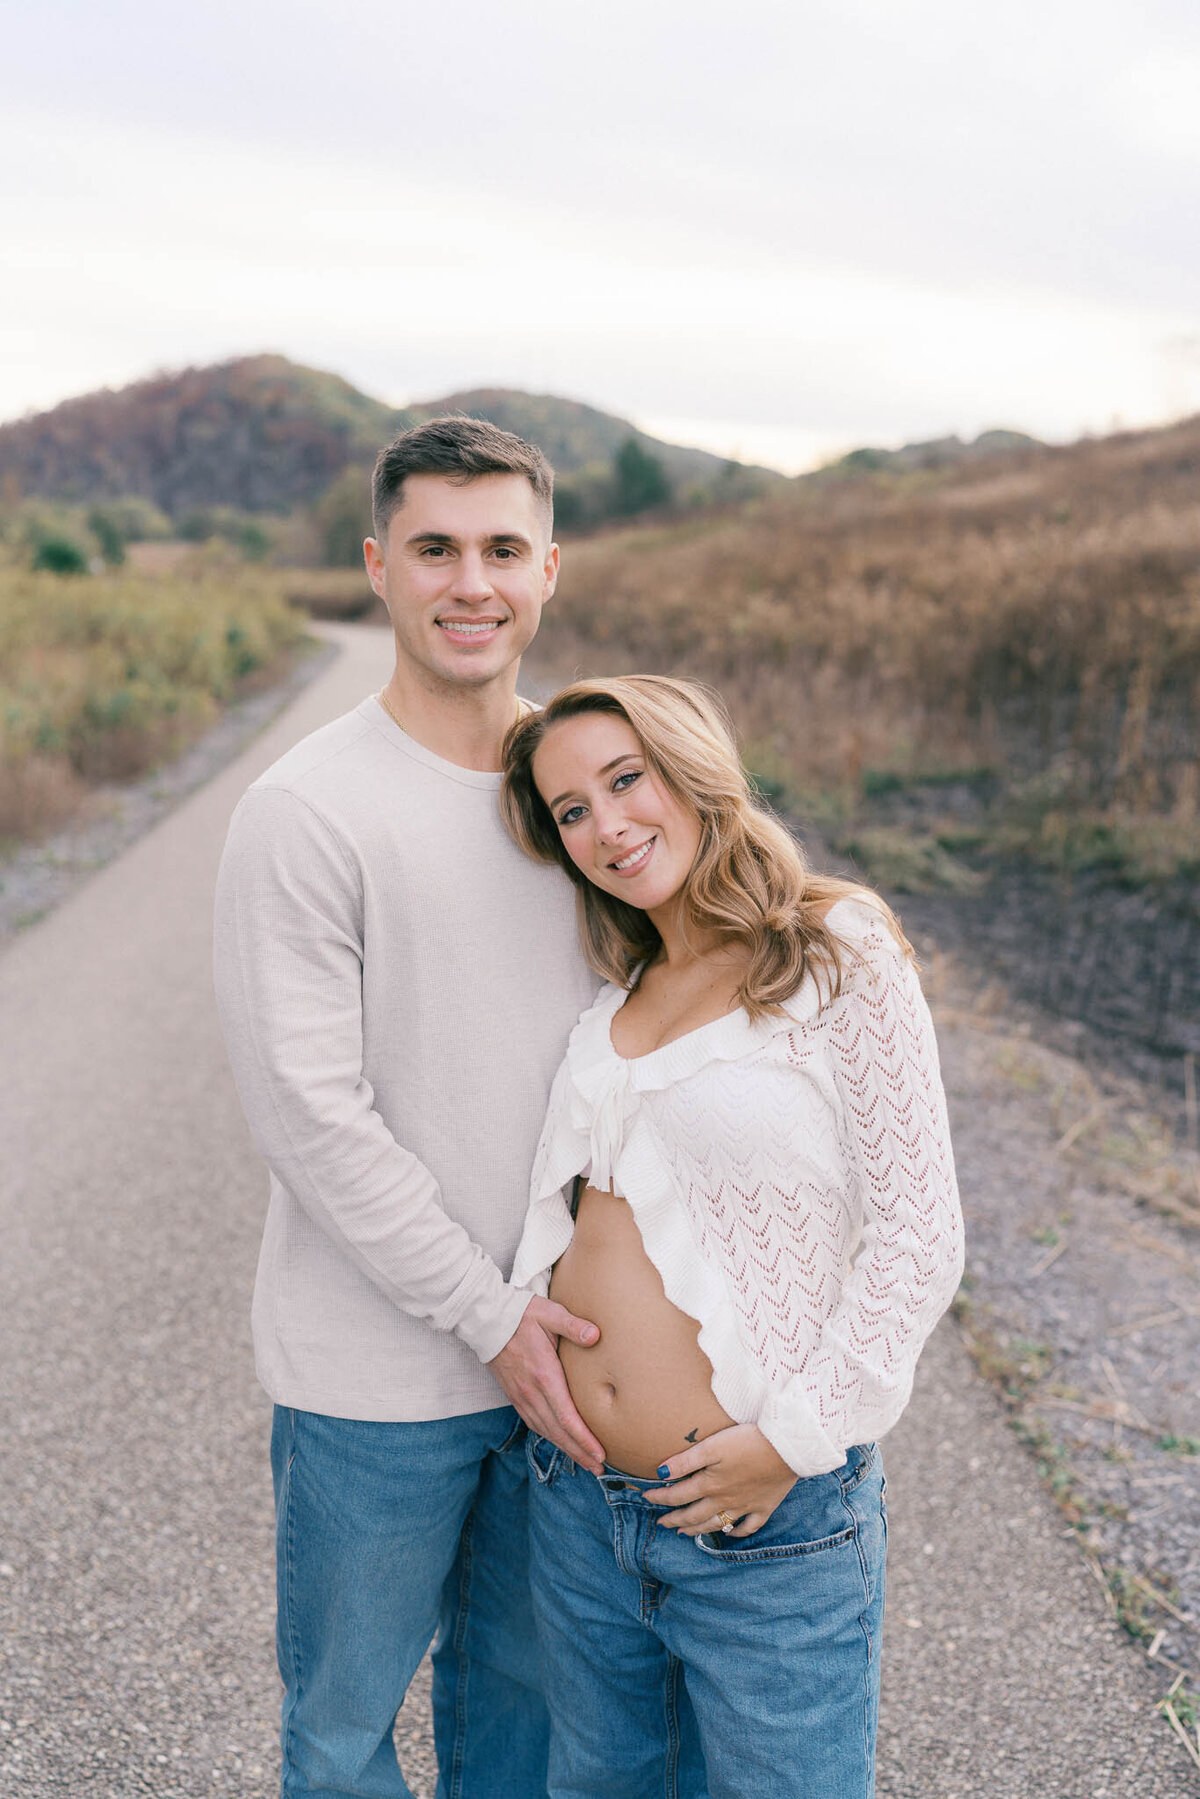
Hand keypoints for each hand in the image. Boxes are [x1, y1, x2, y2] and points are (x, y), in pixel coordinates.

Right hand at [488, 1297, 605, 1474]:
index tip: (600, 1453)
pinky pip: (534, 1423)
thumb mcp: (549, 1313)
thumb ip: (572, 1325)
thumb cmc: (520, 1314)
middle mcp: (531, 1392)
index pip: (566, 1416)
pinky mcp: (515, 1395)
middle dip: (579, 1452)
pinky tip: (560, 1442)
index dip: (583, 1438)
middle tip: (599, 1468)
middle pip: (558, 1431)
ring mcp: (521, 1396)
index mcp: (543, 1375)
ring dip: (566, 1449)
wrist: (485, 1319)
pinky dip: (549, 1437)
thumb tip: (595, 1335)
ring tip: (585, 1462)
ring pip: (545, 1431)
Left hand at [644, 1423, 795, 1536]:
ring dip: (698, 1529)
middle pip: (694, 1515)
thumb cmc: (747, 1441)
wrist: (787, 1448)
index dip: (659, 1497)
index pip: (678, 1495)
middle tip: (662, 1524)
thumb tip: (660, 1473)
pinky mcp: (765, 1507)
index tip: (645, 1498)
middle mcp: (725, 1500)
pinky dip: (736, 1532)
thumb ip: (685, 1461)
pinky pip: (749, 1527)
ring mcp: (746, 1506)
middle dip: (675, 1520)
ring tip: (685, 1533)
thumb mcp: (712, 1447)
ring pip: (717, 1524)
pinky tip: (729, 1532)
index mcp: (710, 1484)